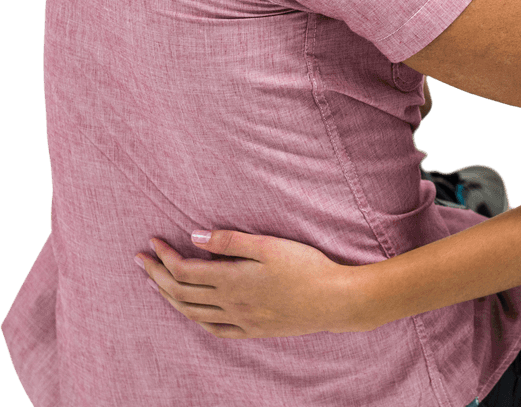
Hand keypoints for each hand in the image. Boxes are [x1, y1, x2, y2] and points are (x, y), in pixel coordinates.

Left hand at [136, 230, 367, 338]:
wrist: (332, 300)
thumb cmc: (304, 266)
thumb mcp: (269, 245)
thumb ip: (230, 240)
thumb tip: (194, 237)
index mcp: (230, 280)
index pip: (184, 271)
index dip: (164, 257)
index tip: (152, 242)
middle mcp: (229, 304)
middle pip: (181, 293)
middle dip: (157, 275)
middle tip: (141, 260)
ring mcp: (239, 320)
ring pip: (192, 313)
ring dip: (170, 298)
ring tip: (156, 285)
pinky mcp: (252, 330)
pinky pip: (214, 329)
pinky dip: (195, 319)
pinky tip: (192, 313)